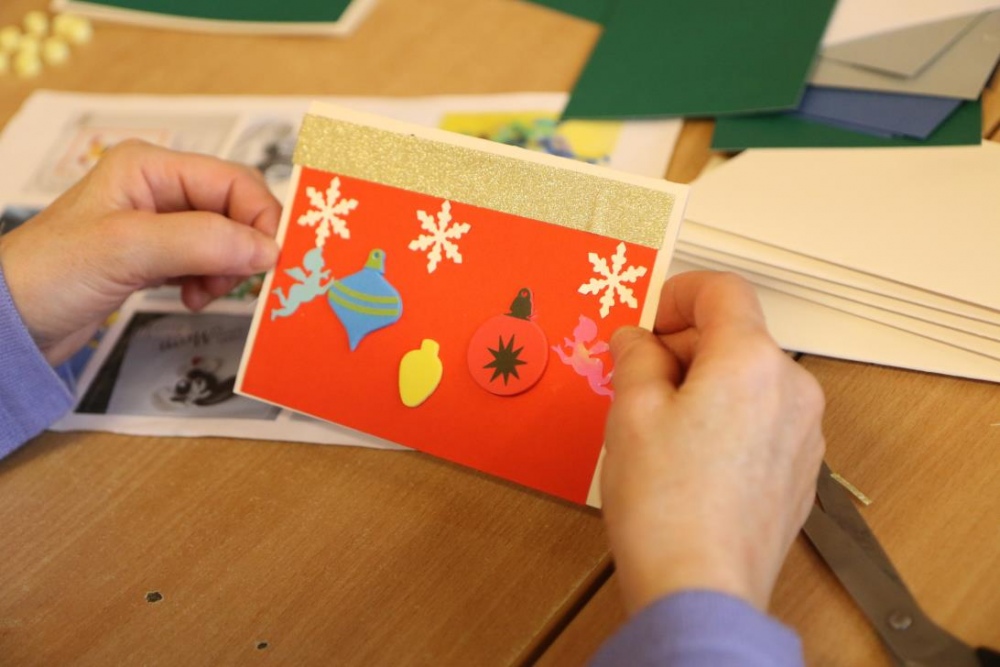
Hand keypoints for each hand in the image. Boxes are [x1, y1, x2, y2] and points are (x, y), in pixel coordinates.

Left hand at [0, 140, 280, 365]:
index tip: (273, 260)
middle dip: (245, 247)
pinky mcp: (156, 257)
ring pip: (227, 239)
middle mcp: (158, 189)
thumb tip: (267, 248)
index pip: (233, 181)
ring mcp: (158, 225)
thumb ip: (202, 242)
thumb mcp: (128, 249)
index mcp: (150, 167)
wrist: (9, 324)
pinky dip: (211, 282)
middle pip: (236, 209)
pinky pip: (208, 262)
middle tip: (238, 282)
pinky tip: (191, 297)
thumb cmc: (48, 274)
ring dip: (228, 270)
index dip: (260, 218)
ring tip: (204, 293)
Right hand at [601, 271, 824, 613]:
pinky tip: (691, 459)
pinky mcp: (801, 471)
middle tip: (637, 381)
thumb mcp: (630, 412)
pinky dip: (728, 419)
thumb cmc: (666, 505)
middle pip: (736, 336)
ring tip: (661, 429)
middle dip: (683, 347)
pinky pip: (763, 420)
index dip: (677, 294)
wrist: (701, 589)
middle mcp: (792, 388)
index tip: (648, 322)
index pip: (723, 290)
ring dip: (705, 385)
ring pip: (749, 379)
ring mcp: (803, 433)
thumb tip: (637, 340)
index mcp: (751, 361)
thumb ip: (635, 356)